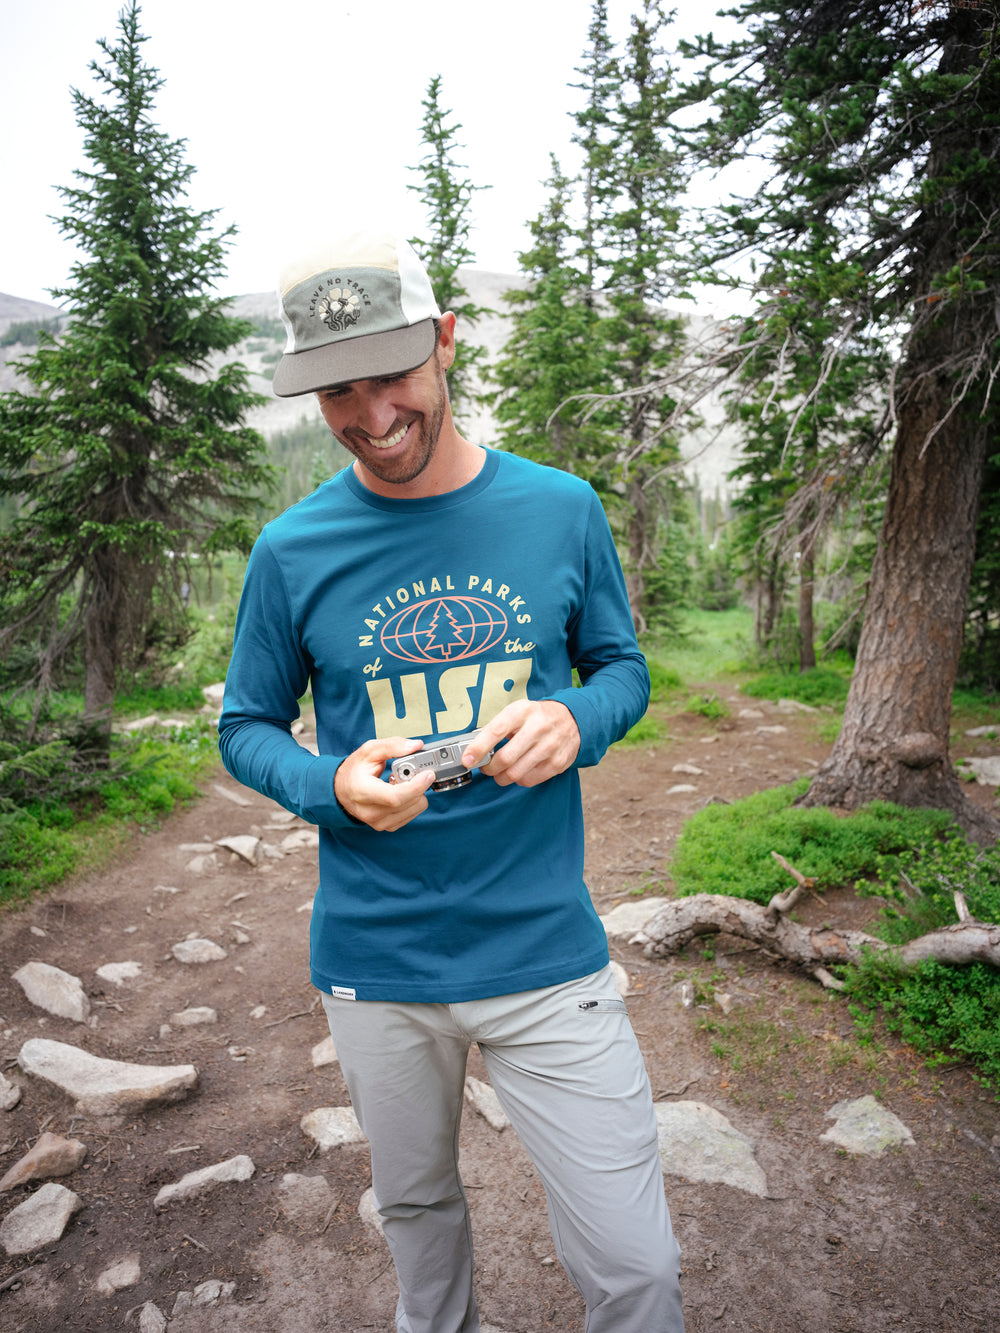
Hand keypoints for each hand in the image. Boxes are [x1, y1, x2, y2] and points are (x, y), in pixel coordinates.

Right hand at [334, 736, 434, 830]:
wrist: (341, 790)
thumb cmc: (355, 770)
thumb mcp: (369, 751)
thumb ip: (392, 746)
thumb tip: (415, 746)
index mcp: (362, 792)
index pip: (395, 797)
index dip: (416, 786)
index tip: (428, 773)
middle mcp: (370, 812)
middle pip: (408, 803)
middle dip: (419, 785)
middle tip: (415, 772)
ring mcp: (378, 822)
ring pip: (415, 809)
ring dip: (416, 793)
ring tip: (401, 782)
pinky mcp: (386, 826)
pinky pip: (412, 814)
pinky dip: (413, 801)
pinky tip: (400, 791)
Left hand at [463, 700, 579, 787]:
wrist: (573, 719)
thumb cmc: (537, 717)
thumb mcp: (518, 711)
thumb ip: (497, 727)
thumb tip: (472, 748)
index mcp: (522, 712)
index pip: (495, 731)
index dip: (478, 748)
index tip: (467, 760)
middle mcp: (537, 728)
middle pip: (505, 758)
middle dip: (489, 768)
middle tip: (485, 767)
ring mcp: (549, 747)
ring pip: (515, 774)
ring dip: (501, 777)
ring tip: (500, 772)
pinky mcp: (557, 763)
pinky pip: (529, 780)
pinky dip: (518, 779)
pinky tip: (518, 771)